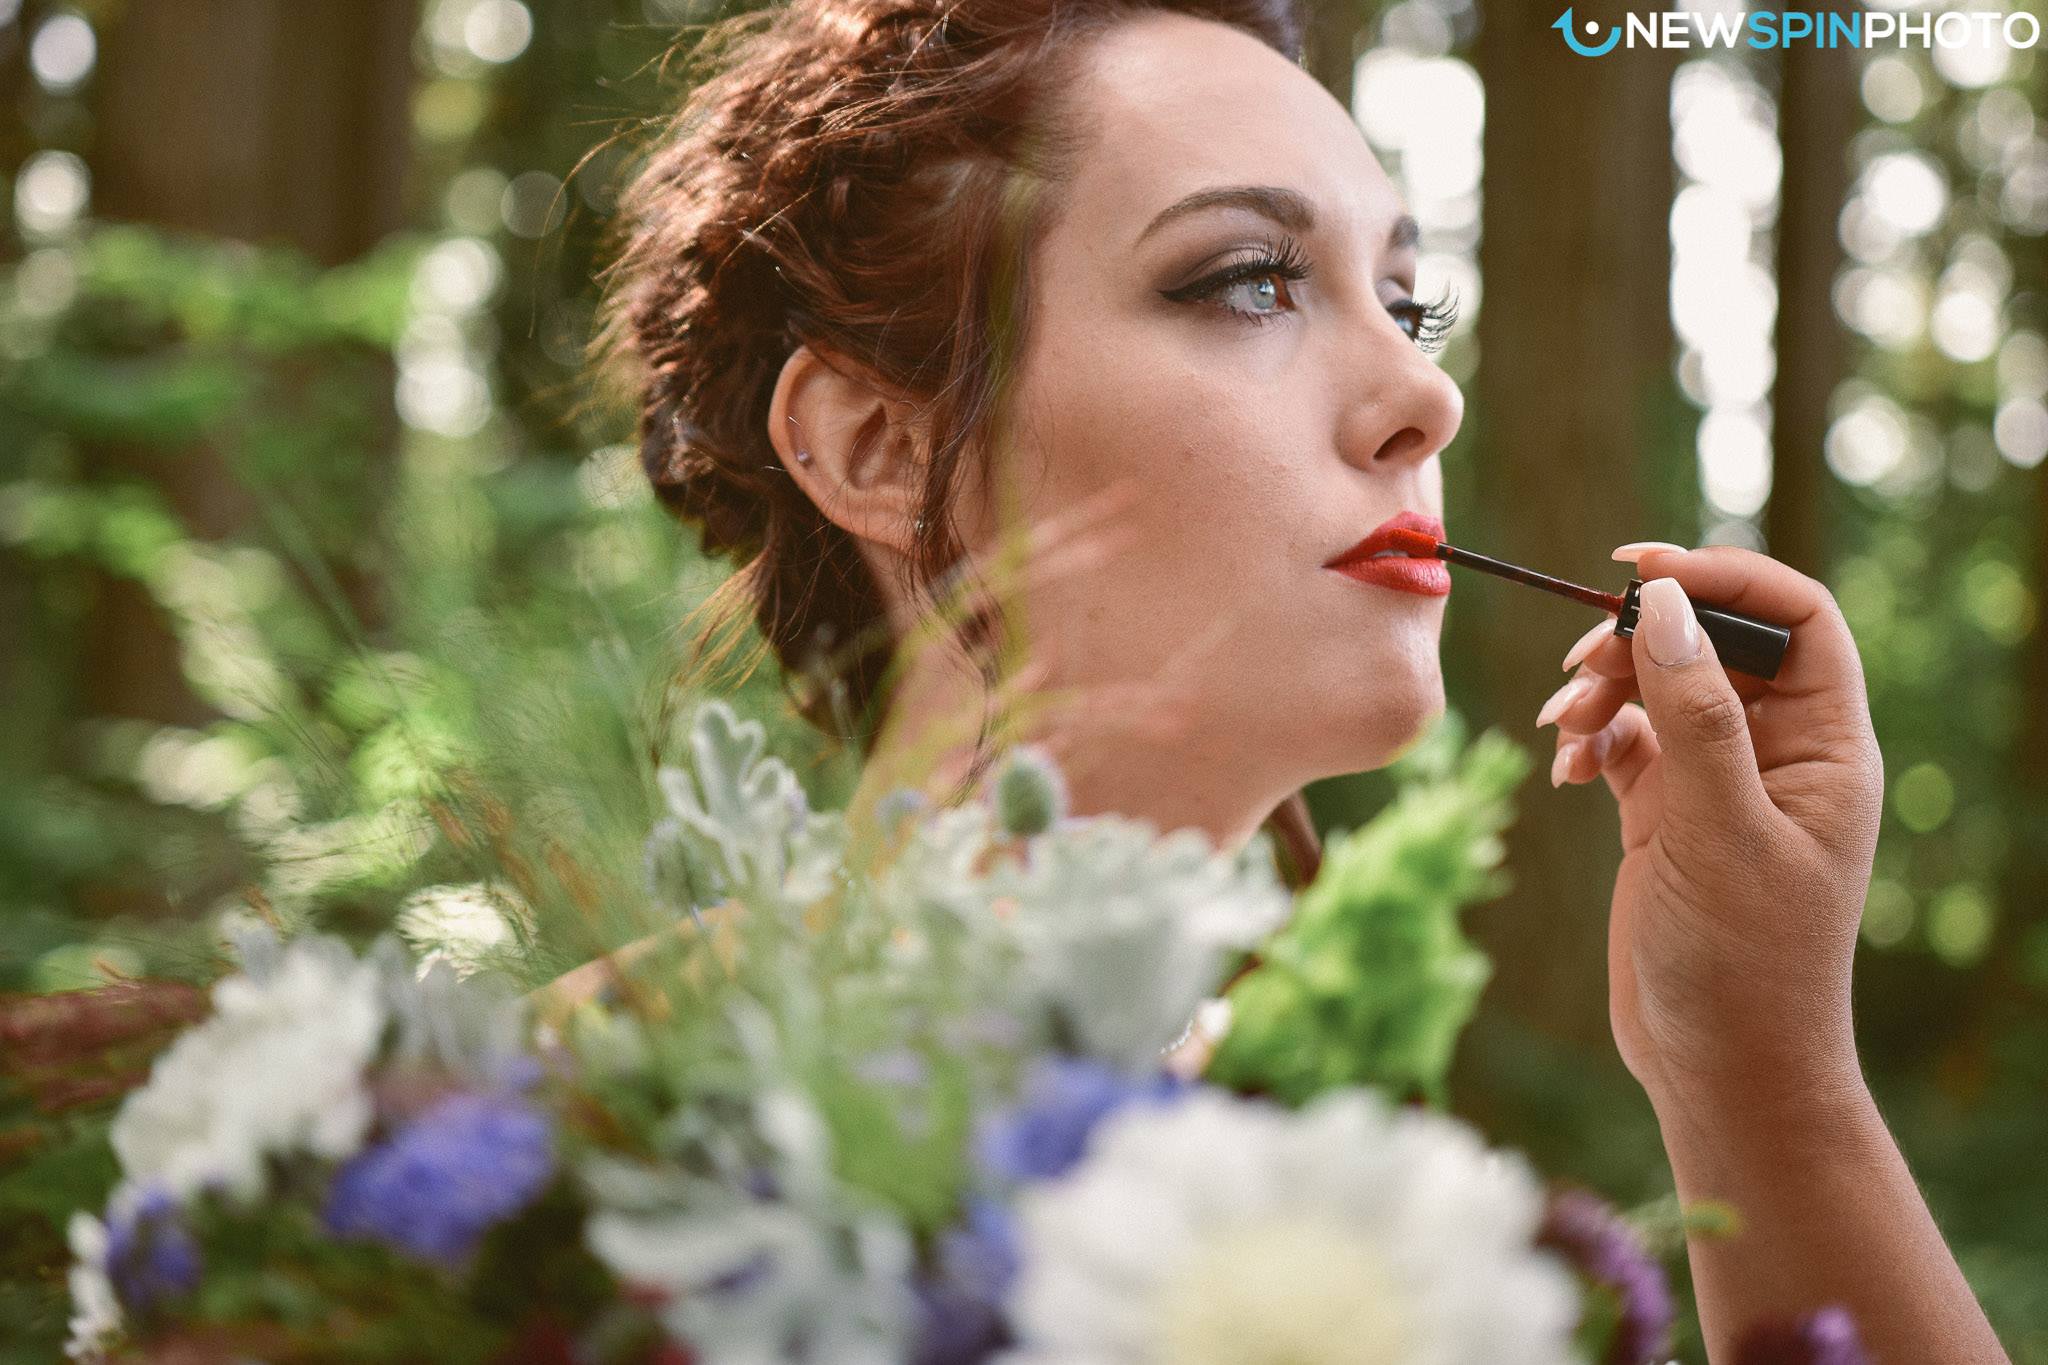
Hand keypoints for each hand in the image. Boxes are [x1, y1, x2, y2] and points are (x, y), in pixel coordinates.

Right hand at [1536, 544, 1883, 1109]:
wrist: (1720, 1071)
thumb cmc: (1745, 963)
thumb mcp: (1719, 830)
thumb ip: (1695, 714)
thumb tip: (1664, 603)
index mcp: (1827, 746)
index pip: (1794, 617)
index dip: (1726, 575)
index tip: (1640, 567)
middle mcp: (1777, 752)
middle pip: (1711, 640)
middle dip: (1639, 636)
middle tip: (1580, 661)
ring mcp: (1717, 781)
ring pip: (1657, 686)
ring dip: (1601, 689)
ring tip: (1561, 728)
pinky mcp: (1665, 813)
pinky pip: (1622, 739)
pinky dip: (1587, 739)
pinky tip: (1565, 772)